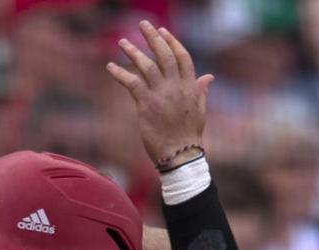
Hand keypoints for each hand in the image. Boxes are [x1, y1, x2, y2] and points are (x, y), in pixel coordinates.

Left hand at [106, 21, 211, 168]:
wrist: (180, 155)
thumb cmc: (189, 136)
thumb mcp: (199, 111)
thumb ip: (201, 91)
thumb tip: (209, 77)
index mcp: (190, 87)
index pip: (182, 57)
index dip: (172, 42)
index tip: (163, 32)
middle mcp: (176, 87)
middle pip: (164, 55)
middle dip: (153, 38)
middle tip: (143, 25)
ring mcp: (161, 95)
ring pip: (147, 66)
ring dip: (133, 52)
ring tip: (122, 42)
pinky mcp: (146, 104)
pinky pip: (131, 83)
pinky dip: (120, 73)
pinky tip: (110, 67)